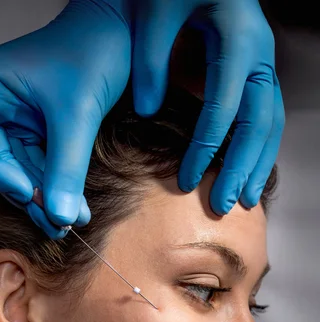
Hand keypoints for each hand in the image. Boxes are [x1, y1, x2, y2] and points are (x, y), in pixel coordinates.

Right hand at [0, 1, 131, 236]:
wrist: (116, 33)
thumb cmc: (91, 52)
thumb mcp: (77, 114)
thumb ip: (67, 168)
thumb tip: (60, 217)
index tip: (29, 190)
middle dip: (27, 195)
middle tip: (58, 222)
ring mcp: (10, 121)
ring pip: (16, 173)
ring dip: (44, 199)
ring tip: (70, 222)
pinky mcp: (32, 133)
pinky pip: (36, 169)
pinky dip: (54, 190)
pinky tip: (72, 210)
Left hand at [129, 0, 284, 213]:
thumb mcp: (157, 9)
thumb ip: (149, 57)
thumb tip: (146, 109)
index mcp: (237, 37)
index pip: (224, 106)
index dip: (205, 147)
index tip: (187, 180)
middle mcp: (259, 52)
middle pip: (258, 121)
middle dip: (241, 167)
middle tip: (224, 205)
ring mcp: (263, 63)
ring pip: (271, 122)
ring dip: (259, 164)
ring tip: (246, 200)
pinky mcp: (257, 71)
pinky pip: (266, 116)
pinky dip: (259, 148)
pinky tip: (248, 172)